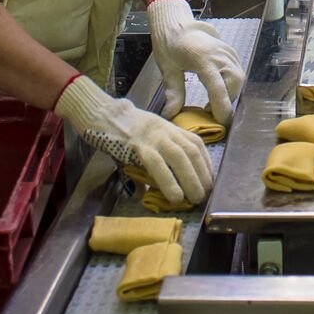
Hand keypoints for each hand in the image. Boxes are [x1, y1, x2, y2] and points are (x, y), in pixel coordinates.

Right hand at [55, 75, 212, 205]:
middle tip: (206, 195)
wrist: (102, 114)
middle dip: (202, 175)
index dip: (206, 164)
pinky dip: (169, 181)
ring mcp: (153, 136)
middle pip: (192, 152)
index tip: (210, 180)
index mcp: (171, 128)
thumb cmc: (124, 130)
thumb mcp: (147, 138)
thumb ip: (157, 157)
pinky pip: (157, 164)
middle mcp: (166, 130)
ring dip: (191, 180)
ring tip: (195, 198)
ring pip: (179, 158)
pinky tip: (175, 196)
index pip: (197, 145)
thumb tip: (155, 186)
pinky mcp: (137, 144)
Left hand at [148, 0, 244, 123]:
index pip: (217, 87)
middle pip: (234, 83)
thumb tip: (171, 115)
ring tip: (214, 102)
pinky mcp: (231, 51)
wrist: (178, 25)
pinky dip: (232, 84)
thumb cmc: (170, 46)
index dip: (221, 107)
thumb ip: (173, 93)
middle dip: (228, 101)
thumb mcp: (167, 70)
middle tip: (211, 112)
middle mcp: (219, 55)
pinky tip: (219, 90)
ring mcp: (227, 52)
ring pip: (239, 78)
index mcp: (201, 59)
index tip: (220, 122)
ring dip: (230, 93)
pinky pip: (238, 71)